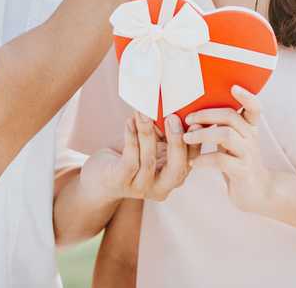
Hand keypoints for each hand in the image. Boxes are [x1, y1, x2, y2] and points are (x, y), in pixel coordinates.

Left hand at [79, 112, 197, 202]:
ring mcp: (140, 187)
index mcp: (174, 177)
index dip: (195, 143)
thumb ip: (165, 134)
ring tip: (144, 113)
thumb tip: (172, 108)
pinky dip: (131, 138)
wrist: (101, 178)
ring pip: (149, 161)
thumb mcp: (153, 146)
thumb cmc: (131, 156)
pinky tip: (129, 122)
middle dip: (176, 142)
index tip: (195, 121)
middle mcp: (161, 187)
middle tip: (172, 118)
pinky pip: (130, 160)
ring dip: (147, 133)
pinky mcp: (121, 182)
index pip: (191, 161)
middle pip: (177, 169)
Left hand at [185, 86, 271, 212]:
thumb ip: (223, 125)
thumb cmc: (238, 161)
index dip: (246, 96)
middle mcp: (251, 137)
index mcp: (249, 128)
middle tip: (187, 118)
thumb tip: (194, 109)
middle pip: (231, 116)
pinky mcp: (242, 171)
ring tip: (186, 138)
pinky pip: (221, 160)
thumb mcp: (233, 141)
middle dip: (206, 114)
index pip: (254, 107)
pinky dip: (204, 159)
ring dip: (202, 134)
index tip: (233, 86)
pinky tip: (193, 162)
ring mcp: (248, 154)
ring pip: (226, 135)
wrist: (257, 192)